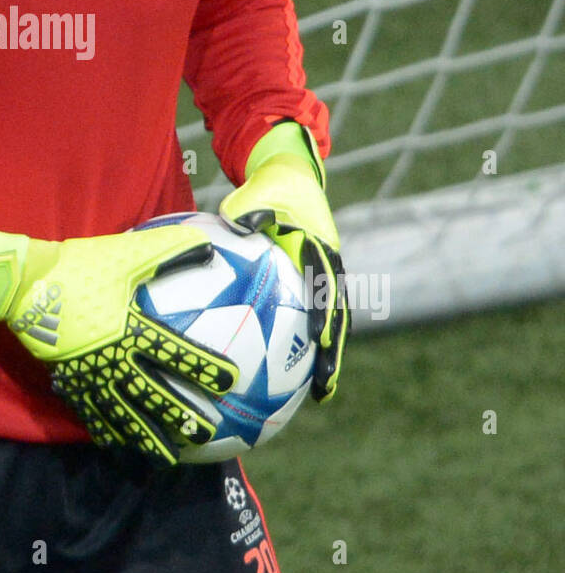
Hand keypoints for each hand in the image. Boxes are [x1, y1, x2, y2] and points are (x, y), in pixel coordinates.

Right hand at [0, 222, 237, 462]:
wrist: (28, 284)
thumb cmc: (81, 265)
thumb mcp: (127, 253)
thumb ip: (169, 250)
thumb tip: (210, 246)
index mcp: (132, 329)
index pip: (176, 353)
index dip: (204, 367)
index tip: (230, 382)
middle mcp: (115, 358)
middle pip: (154, 395)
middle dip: (182, 417)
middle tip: (207, 434)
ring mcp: (91, 375)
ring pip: (124, 415)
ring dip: (148, 437)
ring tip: (168, 458)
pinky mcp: (71, 381)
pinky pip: (93, 413)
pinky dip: (109, 430)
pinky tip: (120, 444)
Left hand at [219, 123, 348, 401]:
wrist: (291, 179)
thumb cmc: (269, 188)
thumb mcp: (259, 192)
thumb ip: (250, 210)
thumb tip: (237, 224)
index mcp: (317, 246)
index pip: (324, 284)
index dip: (324, 310)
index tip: (321, 337)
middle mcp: (326, 266)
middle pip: (334, 313)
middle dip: (332, 350)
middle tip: (325, 383)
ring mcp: (324, 278)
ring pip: (330, 322)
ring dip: (327, 357)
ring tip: (322, 393)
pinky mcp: (313, 286)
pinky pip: (312, 318)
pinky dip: (310, 346)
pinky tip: (298, 377)